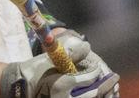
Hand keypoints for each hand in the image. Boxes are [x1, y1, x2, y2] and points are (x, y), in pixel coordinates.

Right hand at [0, 35, 118, 97]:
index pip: (88, 78)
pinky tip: (101, 93)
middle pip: (95, 93)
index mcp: (64, 84)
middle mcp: (69, 97)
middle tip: (115, 77)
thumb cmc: (36, 71)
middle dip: (107, 85)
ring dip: (105, 94)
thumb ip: (71, 55)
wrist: (23, 87)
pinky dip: (96, 97)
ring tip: (112, 87)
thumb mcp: (52, 60)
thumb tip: (87, 46)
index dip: (97, 72)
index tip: (100, 67)